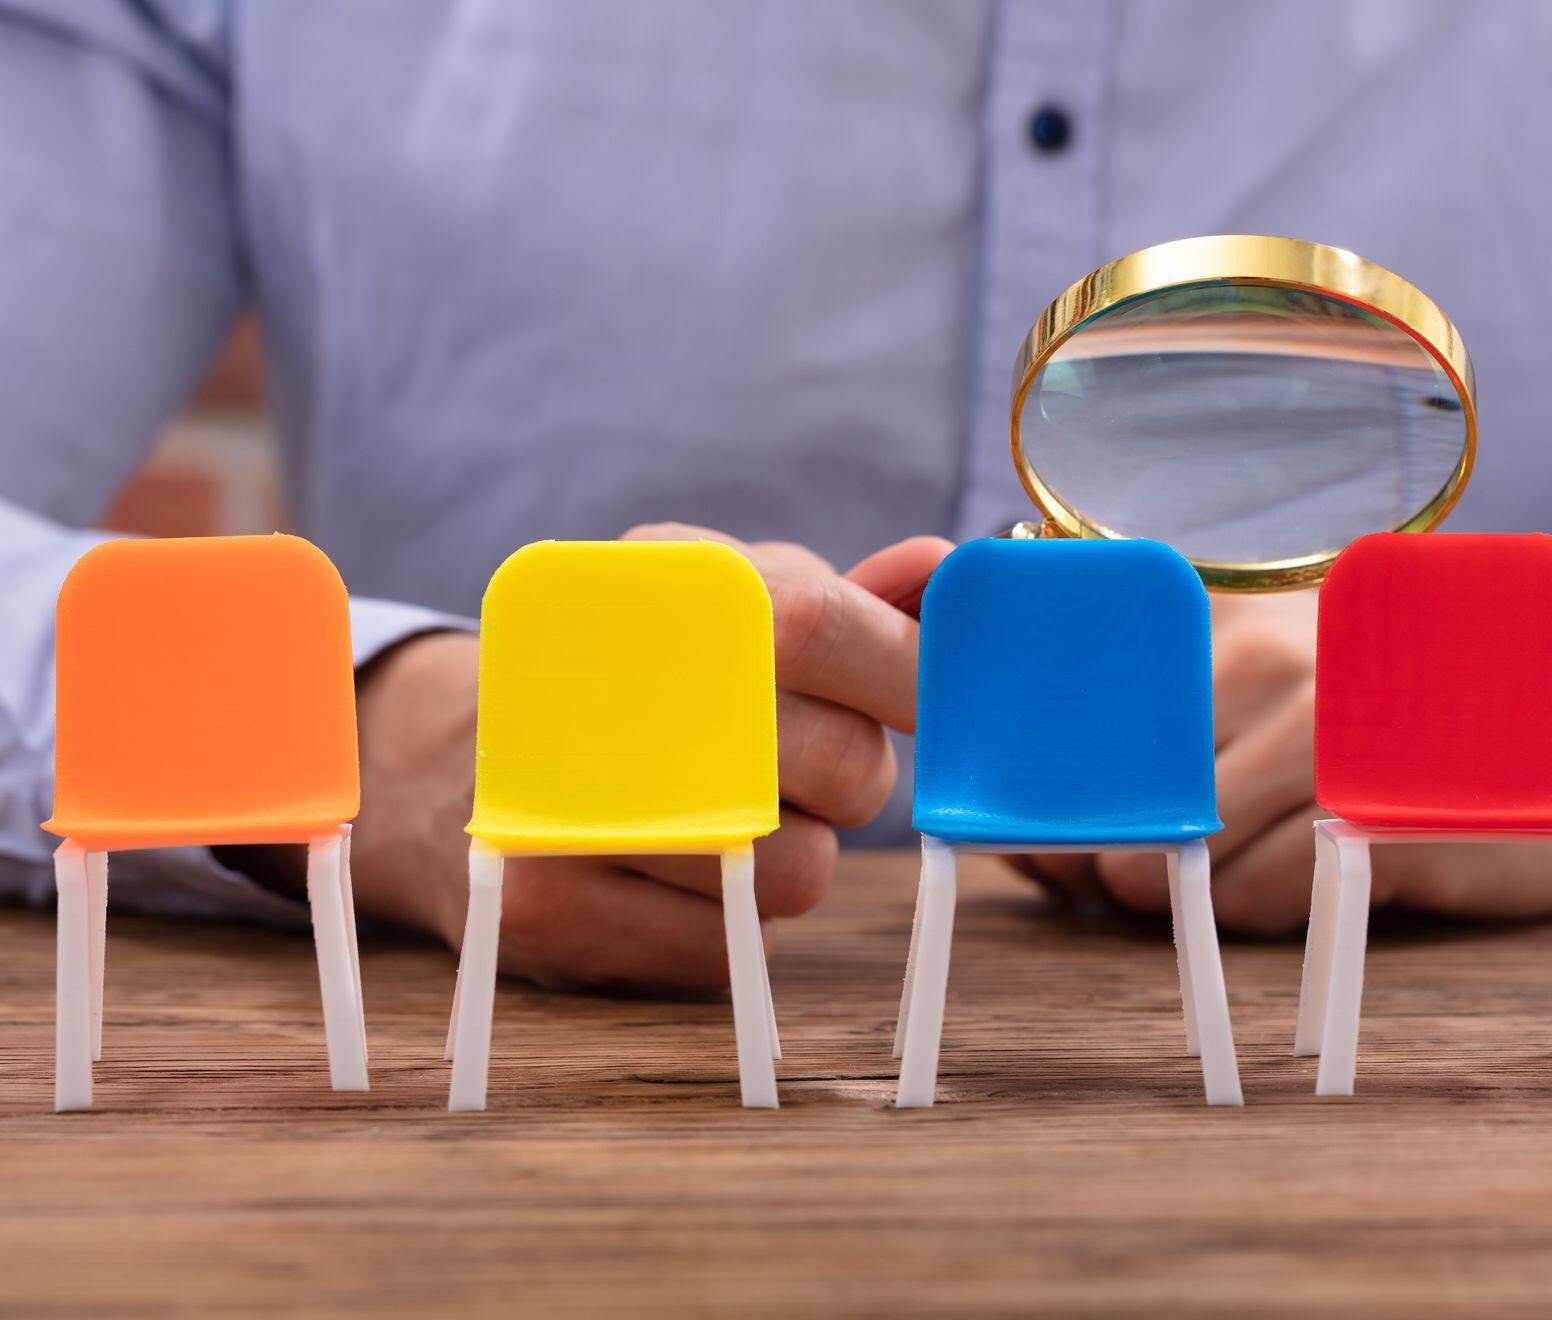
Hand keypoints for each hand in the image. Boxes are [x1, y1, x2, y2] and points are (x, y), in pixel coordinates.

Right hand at [347, 525, 950, 990]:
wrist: (443, 761)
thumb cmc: (636, 678)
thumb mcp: (729, 610)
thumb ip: (847, 603)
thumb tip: (947, 571)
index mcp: (660, 593)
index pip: (821, 625)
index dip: (907, 675)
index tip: (937, 705)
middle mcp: (601, 688)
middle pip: (839, 764)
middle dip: (850, 777)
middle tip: (804, 763)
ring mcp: (568, 809)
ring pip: (796, 874)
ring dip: (794, 856)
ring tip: (733, 817)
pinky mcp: (546, 914)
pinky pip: (728, 953)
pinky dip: (729, 922)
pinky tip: (676, 874)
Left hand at [1012, 596, 1551, 929]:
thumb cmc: (1378, 714)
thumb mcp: (1260, 690)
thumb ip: (1140, 753)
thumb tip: (1025, 848)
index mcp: (1223, 615)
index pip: (1085, 719)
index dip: (1055, 798)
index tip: (1041, 839)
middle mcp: (1268, 658)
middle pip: (1127, 801)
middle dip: (1116, 862)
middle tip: (1138, 879)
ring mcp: (1331, 734)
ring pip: (1189, 860)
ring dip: (1192, 893)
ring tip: (1238, 868)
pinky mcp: (1382, 812)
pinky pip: (1266, 895)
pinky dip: (1261, 910)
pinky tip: (1302, 875)